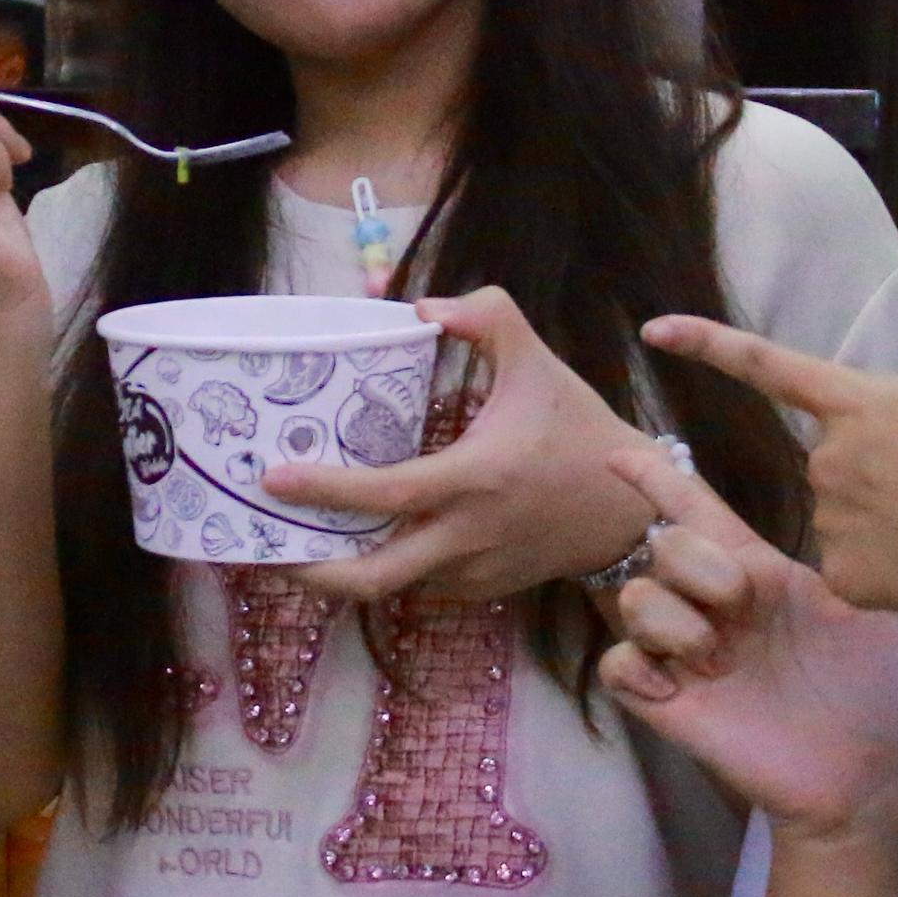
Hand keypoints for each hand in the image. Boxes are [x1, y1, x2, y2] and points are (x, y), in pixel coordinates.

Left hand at [276, 288, 651, 603]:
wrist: (631, 510)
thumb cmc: (578, 431)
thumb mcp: (537, 363)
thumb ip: (487, 318)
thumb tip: (421, 306)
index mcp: (476, 479)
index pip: (387, 494)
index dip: (325, 490)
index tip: (273, 479)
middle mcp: (468, 536)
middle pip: (372, 578)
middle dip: (310, 571)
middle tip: (266, 543)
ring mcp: (474, 572)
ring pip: (391, 586)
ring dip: (341, 571)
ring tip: (296, 542)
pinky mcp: (480, 590)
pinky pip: (419, 585)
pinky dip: (384, 567)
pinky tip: (359, 543)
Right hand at [598, 443, 897, 841]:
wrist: (865, 773)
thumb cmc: (877, 690)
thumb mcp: (872, 609)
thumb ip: (843, 554)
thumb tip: (831, 500)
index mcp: (759, 572)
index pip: (697, 512)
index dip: (660, 480)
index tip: (620, 455)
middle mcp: (714, 606)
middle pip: (664, 545)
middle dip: (696, 563)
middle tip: (740, 606)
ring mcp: (687, 655)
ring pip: (634, 598)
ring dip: (674, 619)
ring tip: (718, 658)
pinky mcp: (669, 704)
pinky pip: (618, 666)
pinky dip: (639, 665)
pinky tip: (678, 683)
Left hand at [644, 200, 897, 622]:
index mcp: (852, 404)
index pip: (765, 364)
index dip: (707, 343)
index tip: (653, 330)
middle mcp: (826, 460)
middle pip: (832, 453)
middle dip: (879, 462)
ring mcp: (830, 521)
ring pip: (846, 511)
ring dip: (885, 512)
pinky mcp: (842, 577)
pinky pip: (855, 565)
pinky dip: (889, 564)